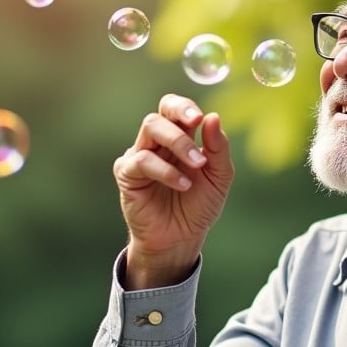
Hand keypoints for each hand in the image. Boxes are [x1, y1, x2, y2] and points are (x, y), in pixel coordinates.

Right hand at [113, 94, 233, 288]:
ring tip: (196, 166)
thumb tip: (213, 117)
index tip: (200, 119)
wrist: (182, 238)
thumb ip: (218, 148)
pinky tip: (182, 185)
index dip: (185, 107)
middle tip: (197, 129)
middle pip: (160, 114)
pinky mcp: (127, 175)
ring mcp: (140, 156)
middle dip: (180, 118)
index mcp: (180, 138)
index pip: (175, 109)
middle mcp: (157, 144)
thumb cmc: (199, 206)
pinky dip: (165, 170)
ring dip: (177, 142)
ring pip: (149, 128)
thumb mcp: (219, 177)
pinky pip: (141, 160)